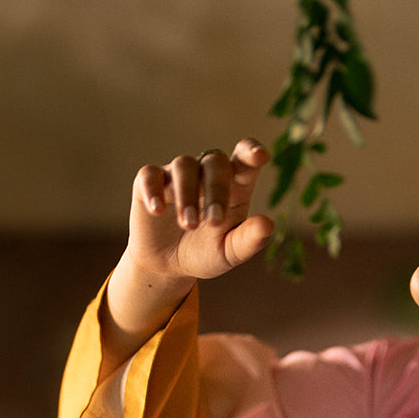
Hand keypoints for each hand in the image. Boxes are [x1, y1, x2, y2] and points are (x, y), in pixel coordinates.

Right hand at [100, 139, 273, 369]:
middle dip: (216, 190)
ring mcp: (178, 175)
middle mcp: (207, 174)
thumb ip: (249, 240)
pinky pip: (150, 175)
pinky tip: (157, 211)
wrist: (169, 265)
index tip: (260, 156)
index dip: (251, 152)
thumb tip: (268, 224)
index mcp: (234, 187)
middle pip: (215, 162)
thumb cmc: (205, 253)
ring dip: (188, 195)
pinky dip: (153, 190)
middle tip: (213, 222)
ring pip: (185, 165)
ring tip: (189, 226)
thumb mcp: (229, 253)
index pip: (244, 160)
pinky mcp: (150, 181)